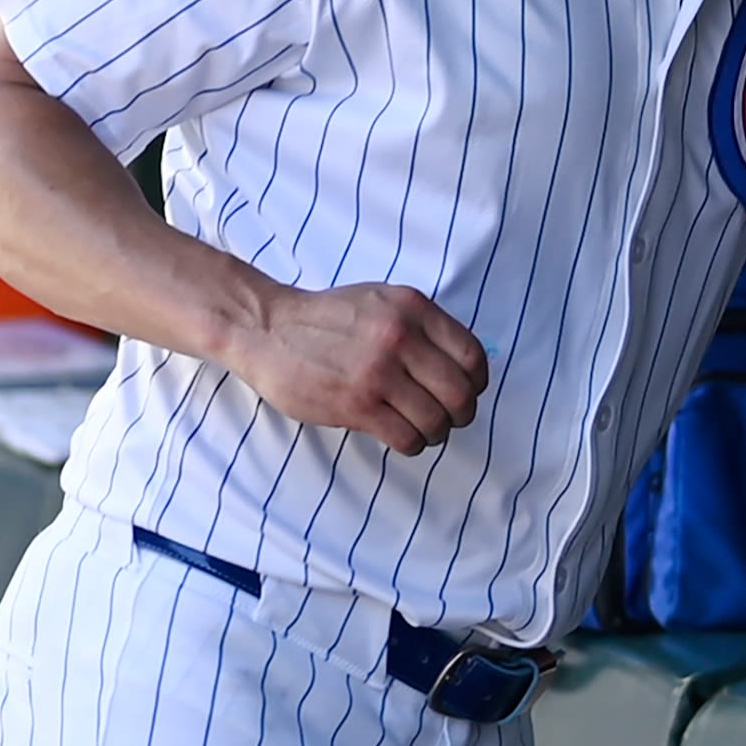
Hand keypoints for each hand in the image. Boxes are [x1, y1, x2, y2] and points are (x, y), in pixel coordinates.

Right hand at [220, 280, 490, 456]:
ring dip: (435, 433)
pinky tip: (401, 435)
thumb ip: (422, 325)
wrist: (268, 329)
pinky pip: (407, 438)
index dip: (477, 382)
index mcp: (413, 308)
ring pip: (436, 420)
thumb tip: (462, 366)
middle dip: (461, 414)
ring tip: (421, 429)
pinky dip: (412, 444)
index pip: (472, 355)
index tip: (468, 391)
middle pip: (460, 393)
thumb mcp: (382, 301)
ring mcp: (378, 372)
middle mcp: (400, 337)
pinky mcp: (356, 404)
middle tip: (448, 418)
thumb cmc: (326, 318)